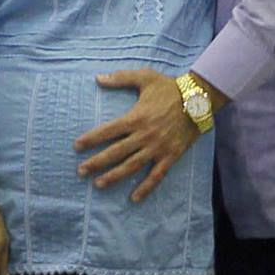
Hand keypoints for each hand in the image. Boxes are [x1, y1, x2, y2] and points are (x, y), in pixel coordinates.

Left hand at [74, 68, 198, 201]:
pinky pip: (156, 175)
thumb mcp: (145, 77)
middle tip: (80, 171)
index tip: (76, 146)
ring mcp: (157, 147)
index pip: (107, 131)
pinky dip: (145, 187)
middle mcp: (144, 135)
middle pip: (115, 152)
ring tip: (98, 184)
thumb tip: (98, 78)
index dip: (91, 139)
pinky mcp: (170, 155)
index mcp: (136, 117)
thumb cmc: (169, 87)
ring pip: (132, 166)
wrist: (198, 99)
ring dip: (114, 176)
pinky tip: (134, 197)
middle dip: (96, 162)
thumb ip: (121, 78)